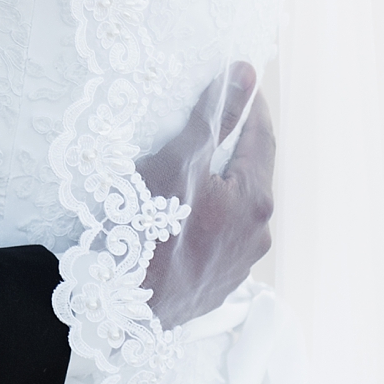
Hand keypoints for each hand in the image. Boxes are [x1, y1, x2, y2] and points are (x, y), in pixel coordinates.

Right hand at [137, 62, 275, 327]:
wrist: (121, 310)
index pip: (262, 139)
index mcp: (255, 201)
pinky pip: (219, 238)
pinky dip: (206, 217)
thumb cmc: (146, 228)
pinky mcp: (217, 285)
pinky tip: (179, 215)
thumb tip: (247, 73)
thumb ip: (215, 117)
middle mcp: (258, 235)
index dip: (252, 107)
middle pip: (250, 176)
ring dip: (218, 186)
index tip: (242, 83)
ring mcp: (239, 265)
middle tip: (212, 121)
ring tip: (190, 169)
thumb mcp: (178, 161)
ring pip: (234, 211)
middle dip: (233, 147)